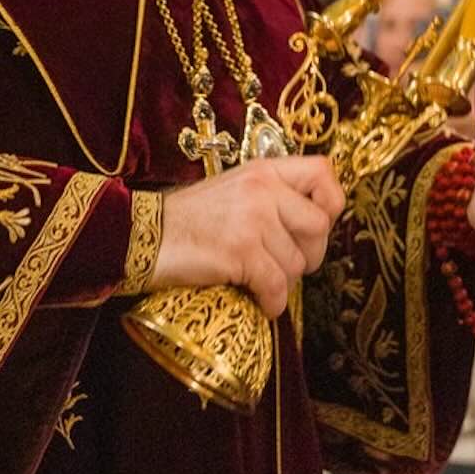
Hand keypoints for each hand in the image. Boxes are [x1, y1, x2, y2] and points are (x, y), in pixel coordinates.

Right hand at [151, 158, 344, 318]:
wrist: (144, 236)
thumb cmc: (188, 218)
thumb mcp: (235, 189)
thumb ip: (273, 196)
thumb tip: (315, 223)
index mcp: (264, 170)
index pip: (324, 173)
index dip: (330, 202)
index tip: (317, 224)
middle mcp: (263, 190)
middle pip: (319, 227)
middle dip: (310, 255)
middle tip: (286, 264)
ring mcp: (252, 220)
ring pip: (297, 263)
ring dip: (282, 280)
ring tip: (258, 279)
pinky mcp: (239, 252)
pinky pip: (277, 286)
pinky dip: (272, 302)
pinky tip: (259, 301)